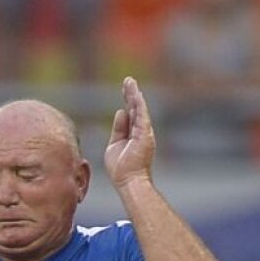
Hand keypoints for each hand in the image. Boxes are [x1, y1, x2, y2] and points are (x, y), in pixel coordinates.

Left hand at [104, 75, 155, 189]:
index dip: (127, 101)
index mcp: (133, 135)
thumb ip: (118, 129)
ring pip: (139, 109)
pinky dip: (139, 104)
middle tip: (128, 80)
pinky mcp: (145, 135)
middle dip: (131, 94)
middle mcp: (140, 132)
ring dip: (134, 95)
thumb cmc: (121, 169)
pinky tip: (136, 94)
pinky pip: (142, 116)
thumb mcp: (114, 145)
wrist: (128, 181)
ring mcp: (144, 133)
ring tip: (130, 82)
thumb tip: (120, 111)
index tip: (124, 89)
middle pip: (135, 108)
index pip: (130, 114)